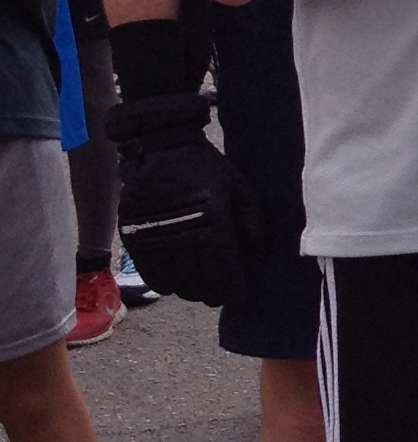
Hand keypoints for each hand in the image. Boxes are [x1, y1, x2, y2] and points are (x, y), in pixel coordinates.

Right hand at [107, 92, 265, 306]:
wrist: (161, 147)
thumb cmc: (206, 168)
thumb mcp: (240, 187)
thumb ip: (253, 222)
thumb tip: (258, 257)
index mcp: (213, 223)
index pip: (225, 272)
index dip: (234, 290)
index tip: (241, 294)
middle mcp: (183, 234)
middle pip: (199, 283)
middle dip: (213, 294)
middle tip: (220, 293)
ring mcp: (156, 237)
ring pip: (175, 283)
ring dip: (189, 291)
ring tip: (199, 288)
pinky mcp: (135, 236)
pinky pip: (149, 274)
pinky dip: (163, 284)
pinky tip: (173, 283)